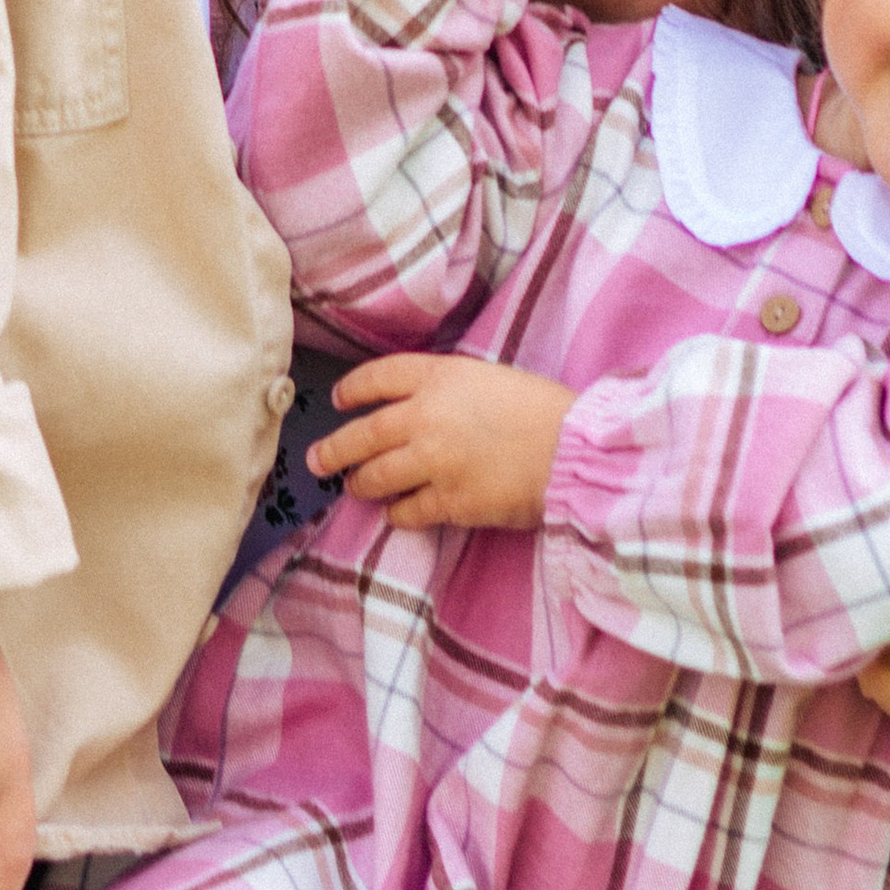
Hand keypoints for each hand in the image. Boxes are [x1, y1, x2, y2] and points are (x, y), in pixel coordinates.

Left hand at [306, 352, 574, 530]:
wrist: (572, 450)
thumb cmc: (539, 408)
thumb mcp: (486, 378)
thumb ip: (445, 389)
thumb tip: (414, 409)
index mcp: (438, 375)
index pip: (377, 377)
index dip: (353, 390)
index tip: (340, 401)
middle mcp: (426, 415)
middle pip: (364, 432)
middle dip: (335, 448)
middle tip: (317, 460)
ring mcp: (433, 460)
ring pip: (377, 475)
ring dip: (361, 483)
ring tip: (354, 487)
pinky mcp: (449, 501)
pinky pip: (408, 510)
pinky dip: (397, 513)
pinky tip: (395, 513)